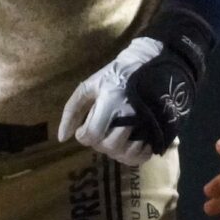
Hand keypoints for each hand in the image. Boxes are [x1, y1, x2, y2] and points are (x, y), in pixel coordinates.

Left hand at [59, 33, 204, 164]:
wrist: (149, 64)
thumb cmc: (115, 75)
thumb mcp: (89, 86)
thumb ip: (72, 110)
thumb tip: (62, 138)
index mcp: (110, 101)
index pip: (92, 134)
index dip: (84, 136)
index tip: (85, 129)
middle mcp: (129, 113)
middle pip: (109, 146)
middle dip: (100, 143)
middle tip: (100, 133)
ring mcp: (146, 122)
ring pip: (127, 153)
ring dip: (116, 151)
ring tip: (113, 140)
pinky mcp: (157, 128)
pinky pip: (144, 154)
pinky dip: (135, 156)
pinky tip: (129, 146)